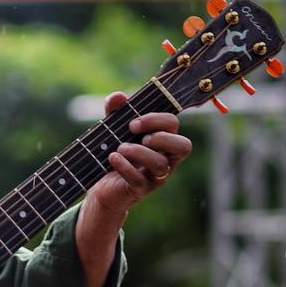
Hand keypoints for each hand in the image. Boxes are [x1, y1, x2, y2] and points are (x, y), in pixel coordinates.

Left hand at [86, 92, 192, 215]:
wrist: (102, 185)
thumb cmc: (115, 153)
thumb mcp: (112, 128)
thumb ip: (115, 110)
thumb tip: (118, 96)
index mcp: (162, 139)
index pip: (173, 125)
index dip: (156, 119)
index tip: (132, 122)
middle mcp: (165, 158)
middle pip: (183, 146)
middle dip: (161, 137)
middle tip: (138, 136)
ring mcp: (155, 176)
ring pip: (161, 164)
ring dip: (139, 152)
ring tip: (121, 148)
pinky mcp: (140, 190)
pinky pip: (140, 180)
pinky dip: (125, 167)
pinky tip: (113, 158)